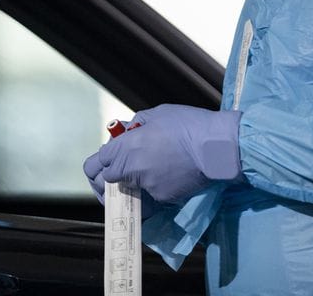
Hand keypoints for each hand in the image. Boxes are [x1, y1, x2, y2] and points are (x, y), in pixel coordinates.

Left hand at [82, 104, 242, 203]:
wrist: (216, 146)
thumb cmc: (187, 124)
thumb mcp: (156, 115)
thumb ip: (135, 126)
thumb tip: (125, 133)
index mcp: (125, 148)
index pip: (96, 164)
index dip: (100, 163)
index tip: (109, 160)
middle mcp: (131, 170)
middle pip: (107, 182)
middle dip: (111, 177)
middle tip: (123, 170)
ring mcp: (147, 187)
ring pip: (131, 188)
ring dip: (136, 181)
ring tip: (154, 167)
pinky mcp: (163, 198)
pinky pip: (153, 194)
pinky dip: (158, 186)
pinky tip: (171, 173)